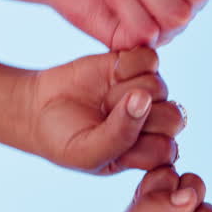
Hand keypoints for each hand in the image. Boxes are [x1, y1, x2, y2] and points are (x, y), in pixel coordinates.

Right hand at [0, 47, 184, 173]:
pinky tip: (112, 72)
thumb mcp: (87, 152)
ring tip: (104, 99)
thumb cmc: (64, 140)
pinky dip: (130, 64)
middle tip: (105, 116)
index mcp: (148, 152)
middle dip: (136, 117)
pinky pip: (150, 59)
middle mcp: (153, 122)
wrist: (38, 108)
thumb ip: (120, 135)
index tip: (111, 142)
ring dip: (126, 91)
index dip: (141, 144)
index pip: (167, 150)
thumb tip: (144, 99)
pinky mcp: (135, 65)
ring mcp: (146, 92)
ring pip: (159, 87)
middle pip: (173, 118)